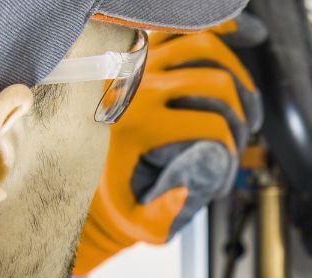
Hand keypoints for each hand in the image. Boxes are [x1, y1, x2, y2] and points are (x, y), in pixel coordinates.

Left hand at [75, 22, 262, 275]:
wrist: (68, 161)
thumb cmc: (108, 191)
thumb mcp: (134, 216)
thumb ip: (163, 214)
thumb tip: (189, 190)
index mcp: (139, 125)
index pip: (211, 124)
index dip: (232, 145)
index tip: (230, 157)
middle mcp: (138, 87)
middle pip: (215, 82)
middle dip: (240, 110)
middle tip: (242, 129)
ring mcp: (138, 61)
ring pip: (204, 46)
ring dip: (234, 71)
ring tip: (242, 96)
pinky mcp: (137, 48)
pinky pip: (179, 27)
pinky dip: (213, 29)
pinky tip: (237, 36)